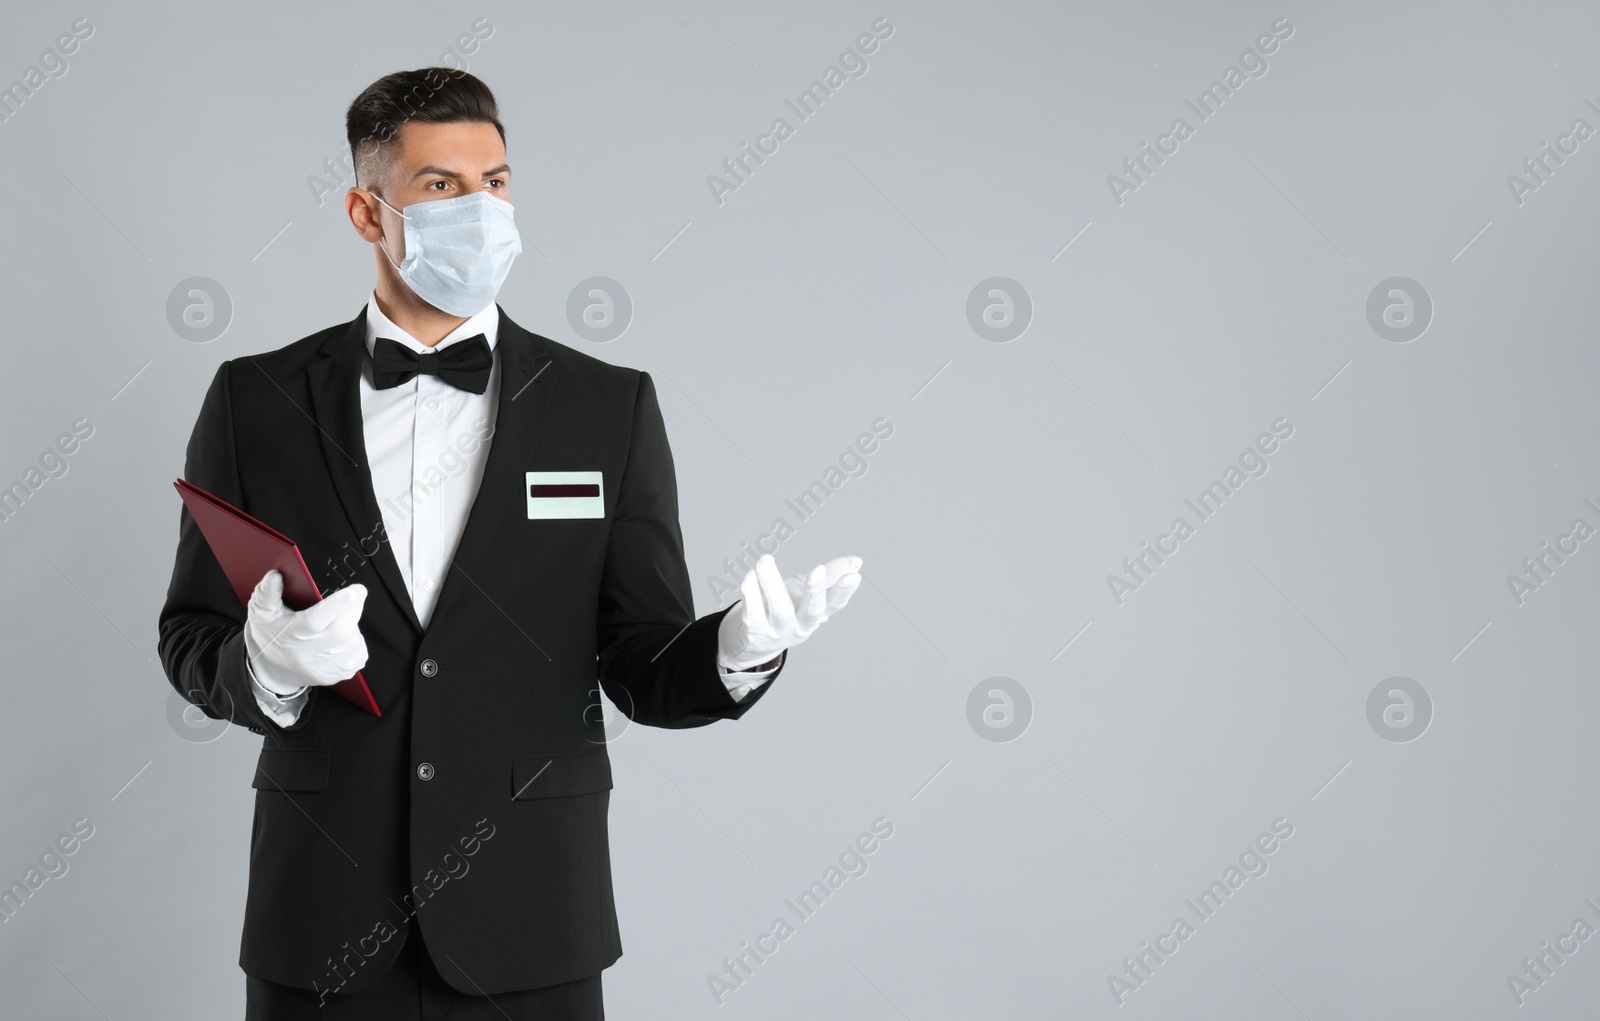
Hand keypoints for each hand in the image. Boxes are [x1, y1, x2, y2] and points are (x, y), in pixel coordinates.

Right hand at [243, 570, 369, 696]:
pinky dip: (355, 641)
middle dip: (354, 607)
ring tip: (334, 623)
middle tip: (351, 597)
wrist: (274, 670)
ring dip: (352, 625)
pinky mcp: (341, 672)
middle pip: (344, 627)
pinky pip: (361, 651)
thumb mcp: (262, 613)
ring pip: (355, 637)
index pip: (316, 619)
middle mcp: (314, 651)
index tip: (353, 592)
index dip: (337, 605)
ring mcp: (329, 665)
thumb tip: (275, 576)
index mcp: (295, 632)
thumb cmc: (271, 636)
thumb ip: (267, 592)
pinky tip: (339, 639)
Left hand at [717, 554, 862, 670]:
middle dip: (817, 591)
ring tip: (765, 561)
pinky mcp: (756, 635)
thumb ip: (831, 576)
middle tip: (818, 570)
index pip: (835, 603)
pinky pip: (754, 614)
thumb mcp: (808, 594)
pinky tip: (750, 577)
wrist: (754, 644)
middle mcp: (801, 626)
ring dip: (772, 583)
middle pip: (812, 611)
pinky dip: (751, 594)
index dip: (844, 591)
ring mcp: (779, 632)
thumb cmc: (786, 611)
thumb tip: (857, 560)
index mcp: (817, 614)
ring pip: (779, 609)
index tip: (854, 576)